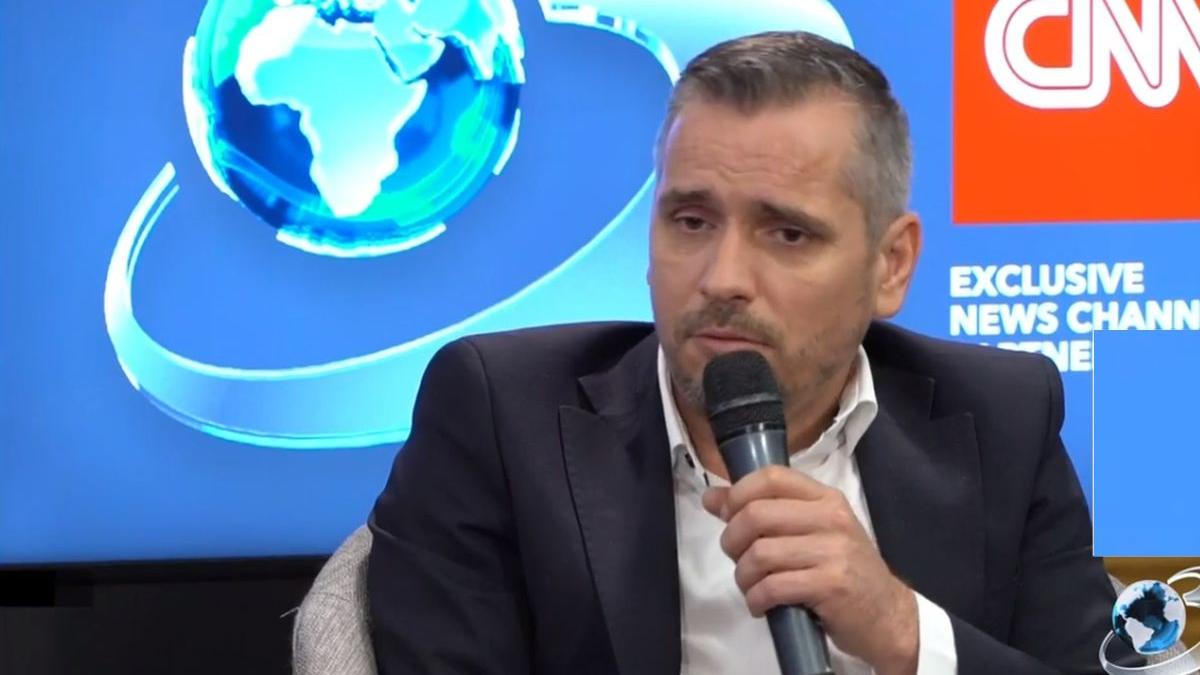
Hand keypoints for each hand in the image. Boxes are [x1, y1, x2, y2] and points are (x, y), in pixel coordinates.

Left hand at [701, 465, 918, 674]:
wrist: (887, 615)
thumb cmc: (842, 570)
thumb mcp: (810, 532)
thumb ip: (766, 511)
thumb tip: (712, 498)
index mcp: (825, 498)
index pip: (771, 477)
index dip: (738, 494)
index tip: (727, 516)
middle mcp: (831, 518)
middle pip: (756, 515)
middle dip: (732, 541)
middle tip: (738, 559)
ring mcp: (833, 551)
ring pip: (760, 554)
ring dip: (743, 576)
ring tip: (751, 587)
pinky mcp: (831, 585)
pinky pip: (773, 587)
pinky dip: (756, 599)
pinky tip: (762, 604)